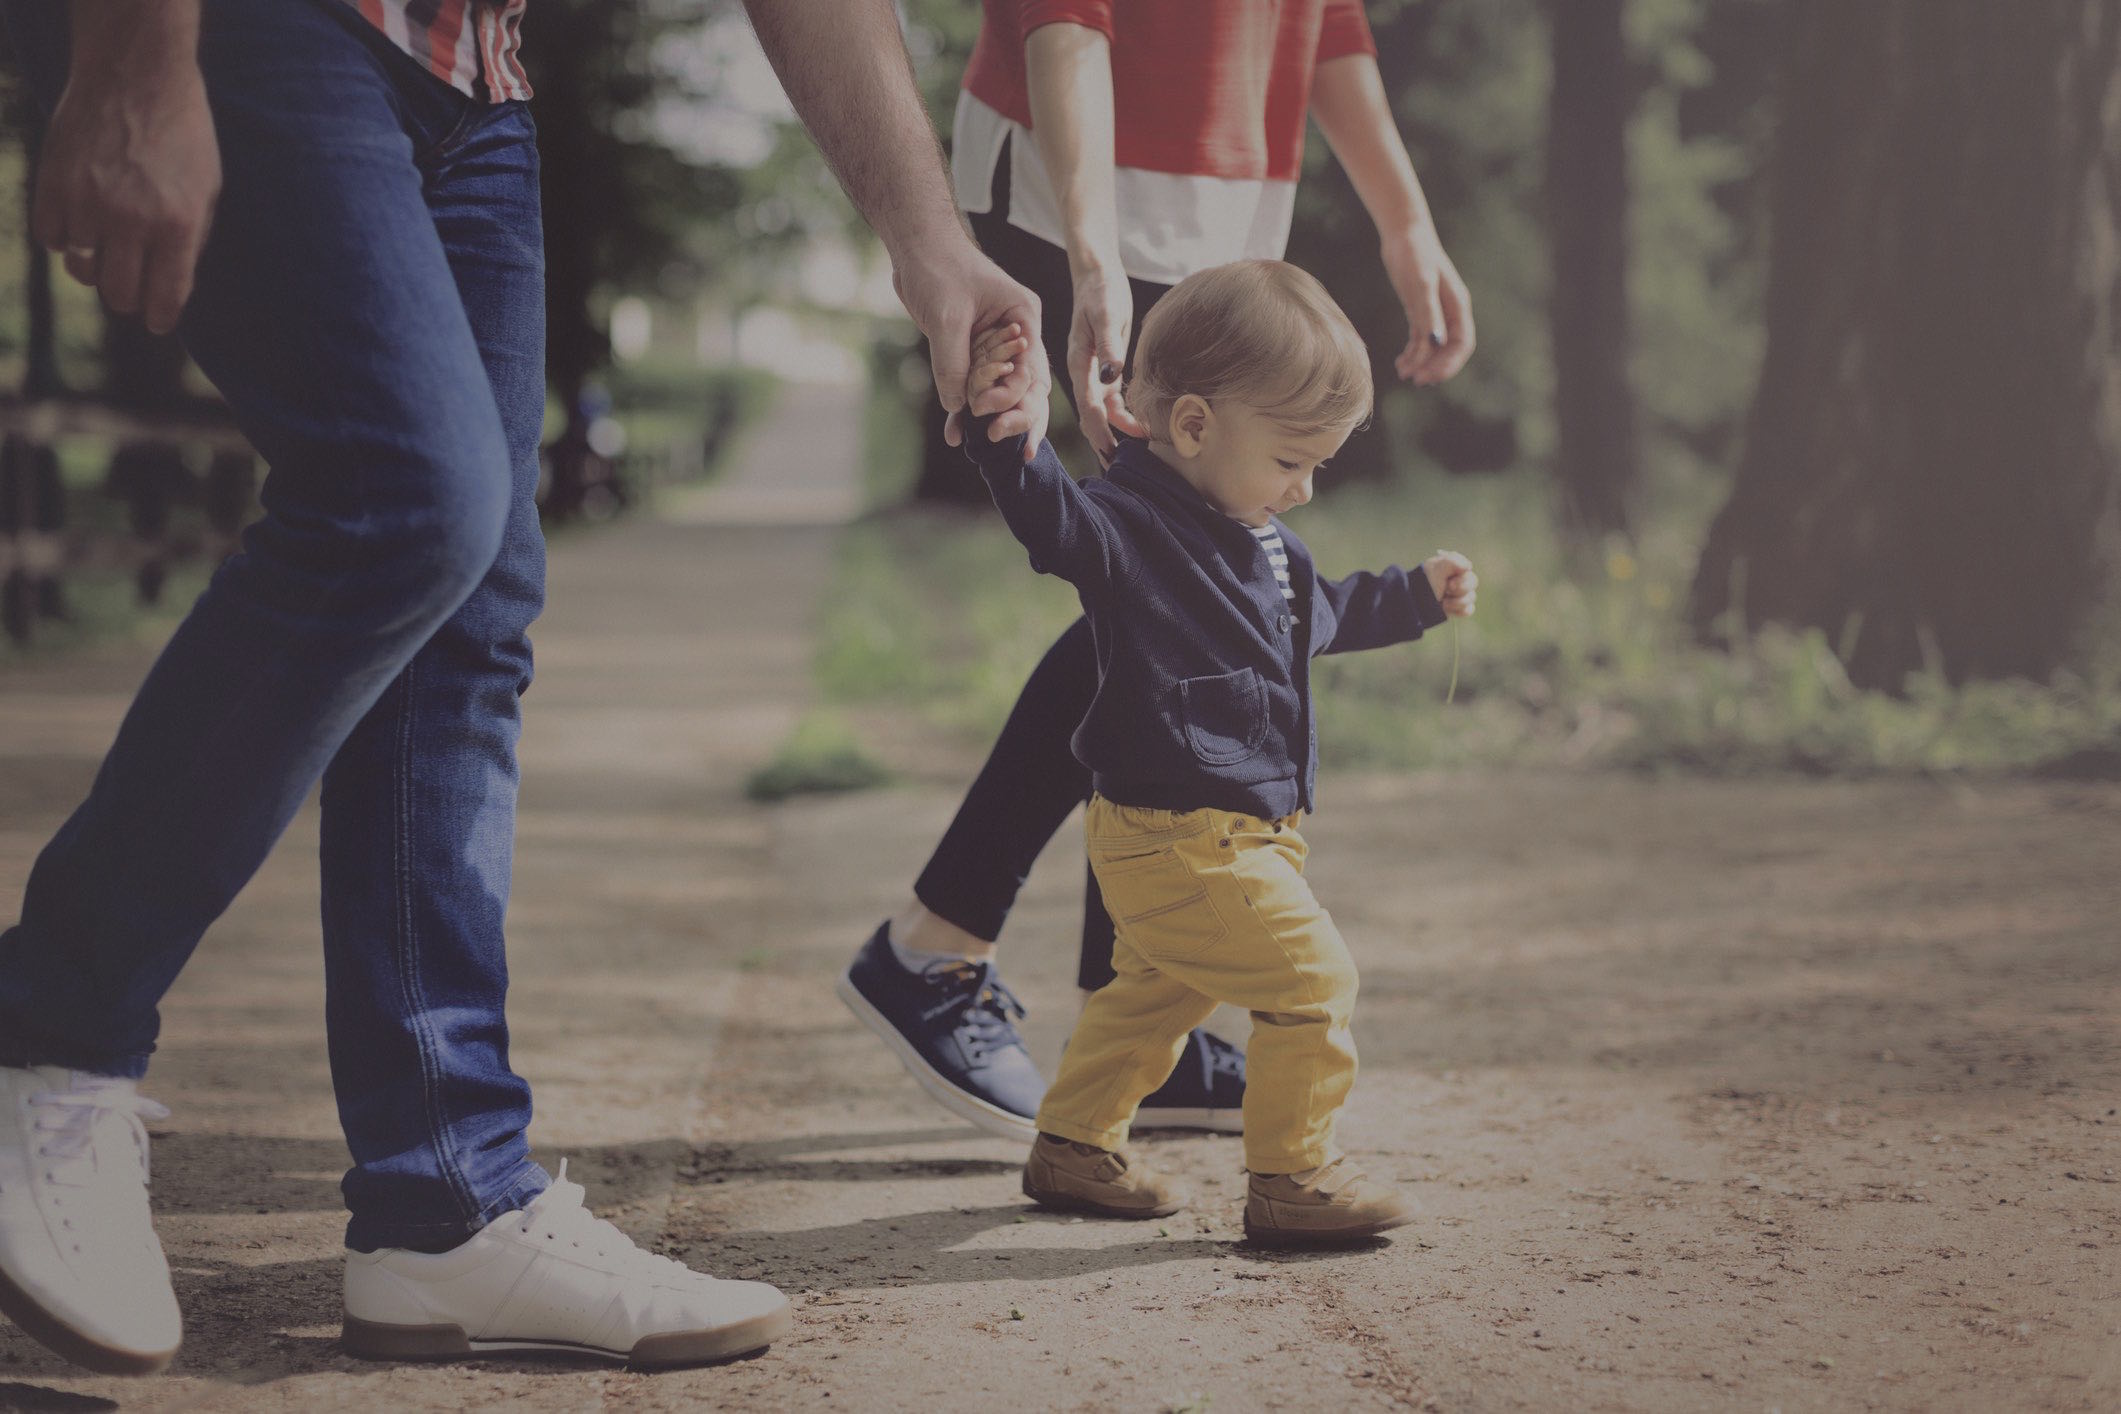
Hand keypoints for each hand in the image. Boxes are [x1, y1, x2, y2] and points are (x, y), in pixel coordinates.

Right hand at [34, 2, 220, 335]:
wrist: (136, 76)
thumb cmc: (182, 134)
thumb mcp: (208, 188)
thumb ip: (193, 239)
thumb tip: (174, 285)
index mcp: (178, 224)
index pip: (166, 297)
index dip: (162, 318)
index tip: (159, 322)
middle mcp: (132, 219)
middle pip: (119, 293)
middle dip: (129, 300)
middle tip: (132, 292)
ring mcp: (88, 202)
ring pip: (81, 271)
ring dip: (94, 271)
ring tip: (107, 255)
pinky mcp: (54, 184)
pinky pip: (52, 239)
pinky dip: (65, 240)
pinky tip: (81, 226)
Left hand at [891, 232, 1049, 460]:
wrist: (916, 248)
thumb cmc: (940, 268)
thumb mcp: (948, 317)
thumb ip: (954, 362)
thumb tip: (958, 407)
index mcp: (1024, 320)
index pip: (1030, 370)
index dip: (1013, 396)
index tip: (985, 410)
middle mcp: (1015, 336)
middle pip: (1025, 386)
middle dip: (1016, 416)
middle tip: (999, 439)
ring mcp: (994, 346)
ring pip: (999, 391)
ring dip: (988, 418)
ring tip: (975, 445)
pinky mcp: (971, 352)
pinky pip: (971, 386)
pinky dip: (962, 408)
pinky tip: (954, 433)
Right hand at [1066, 256, 1146, 464]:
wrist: (1098, 276)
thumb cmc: (1101, 292)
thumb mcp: (1105, 315)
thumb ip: (1109, 347)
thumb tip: (1112, 377)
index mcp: (1079, 364)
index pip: (1088, 406)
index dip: (1099, 431)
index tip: (1111, 452)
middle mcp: (1085, 374)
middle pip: (1092, 416)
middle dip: (1104, 442)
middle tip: (1119, 469)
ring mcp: (1095, 374)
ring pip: (1103, 412)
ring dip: (1117, 433)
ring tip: (1136, 455)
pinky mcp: (1107, 369)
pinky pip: (1113, 401)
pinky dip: (1124, 417)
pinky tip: (1140, 429)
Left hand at [1380, 223, 1473, 386]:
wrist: (1403, 232)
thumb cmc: (1415, 253)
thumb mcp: (1421, 283)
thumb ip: (1429, 314)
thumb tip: (1437, 345)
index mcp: (1458, 306)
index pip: (1462, 344)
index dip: (1449, 364)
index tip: (1430, 377)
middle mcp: (1450, 312)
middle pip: (1448, 350)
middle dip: (1433, 367)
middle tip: (1414, 380)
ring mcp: (1435, 312)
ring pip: (1432, 347)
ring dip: (1420, 363)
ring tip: (1402, 373)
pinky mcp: (1419, 310)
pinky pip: (1420, 339)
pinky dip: (1412, 353)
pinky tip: (1400, 362)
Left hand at [1423, 550, 1476, 616]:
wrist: (1415, 604)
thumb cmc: (1424, 583)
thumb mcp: (1436, 569)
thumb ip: (1453, 562)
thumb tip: (1468, 566)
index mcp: (1451, 566)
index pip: (1467, 568)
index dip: (1461, 576)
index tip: (1449, 581)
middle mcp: (1457, 578)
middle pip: (1473, 582)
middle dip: (1461, 588)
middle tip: (1448, 590)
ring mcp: (1458, 593)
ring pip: (1472, 597)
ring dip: (1458, 601)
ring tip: (1444, 602)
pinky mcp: (1458, 607)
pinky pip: (1469, 609)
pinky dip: (1460, 610)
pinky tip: (1448, 608)